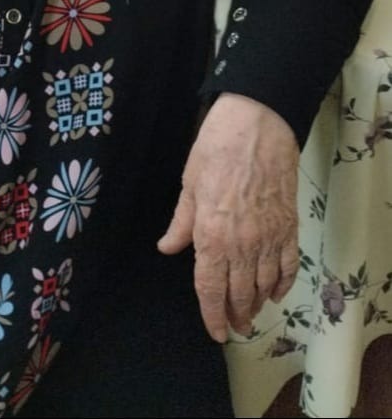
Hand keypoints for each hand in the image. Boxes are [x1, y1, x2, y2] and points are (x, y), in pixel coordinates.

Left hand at [157, 92, 299, 342]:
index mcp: (211, 235)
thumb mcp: (189, 183)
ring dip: (258, 304)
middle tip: (233, 327)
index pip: (211, 289)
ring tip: (251, 313)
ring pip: (265, 285)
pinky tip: (276, 292)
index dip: (212, 315)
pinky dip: (283, 284)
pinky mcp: (289, 226)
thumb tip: (167, 247)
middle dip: (236, 315)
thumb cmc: (217, 147)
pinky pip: (288, 266)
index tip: (215, 332)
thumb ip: (181, 222)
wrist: (259, 125)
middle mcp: (242, 244)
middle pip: (239, 293)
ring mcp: (269, 237)